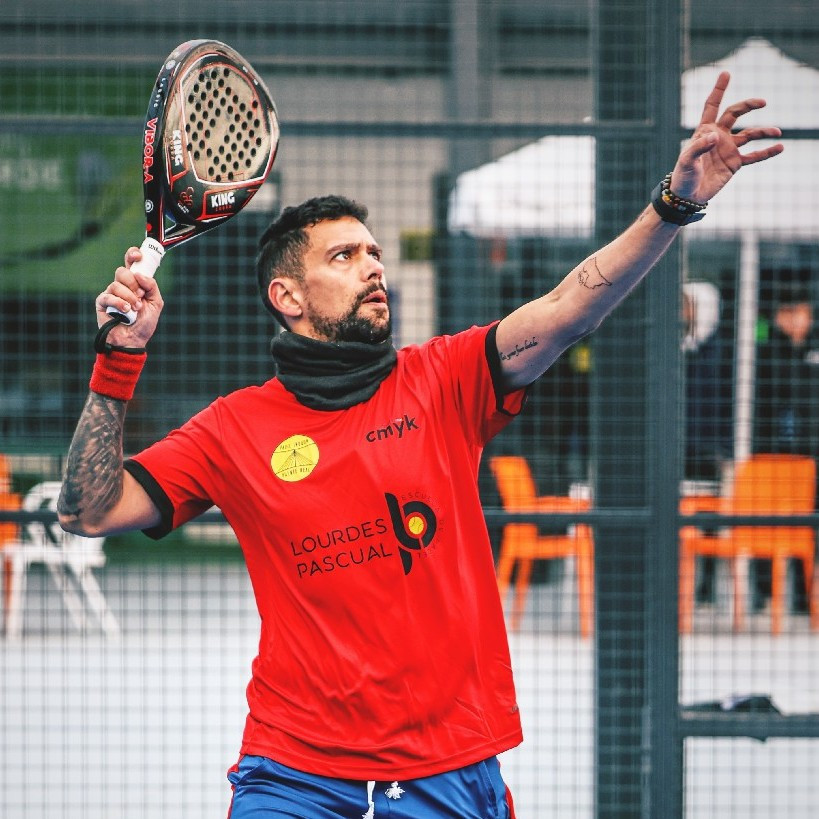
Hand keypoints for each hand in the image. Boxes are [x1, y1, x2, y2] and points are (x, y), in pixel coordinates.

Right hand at [94, 247, 163, 347]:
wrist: (133, 341)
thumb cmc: (144, 324)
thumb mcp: (156, 303)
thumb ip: (152, 287)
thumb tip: (140, 274)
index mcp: (135, 283)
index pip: (131, 263)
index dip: (132, 255)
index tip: (138, 256)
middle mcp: (122, 286)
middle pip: (122, 271)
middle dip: (133, 284)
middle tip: (140, 296)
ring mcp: (111, 293)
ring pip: (117, 284)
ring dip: (129, 297)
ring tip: (135, 309)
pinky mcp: (101, 303)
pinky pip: (108, 296)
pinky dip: (119, 303)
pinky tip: (125, 311)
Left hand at [670, 71, 782, 203]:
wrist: (687, 196)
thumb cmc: (682, 176)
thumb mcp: (687, 161)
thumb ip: (699, 147)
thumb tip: (716, 137)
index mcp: (704, 131)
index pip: (712, 106)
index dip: (718, 90)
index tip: (726, 74)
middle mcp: (718, 136)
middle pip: (734, 114)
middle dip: (748, 106)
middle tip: (762, 102)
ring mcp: (728, 149)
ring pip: (749, 135)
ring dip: (763, 132)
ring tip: (777, 132)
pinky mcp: (735, 163)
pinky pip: (754, 156)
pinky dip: (766, 152)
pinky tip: (779, 148)